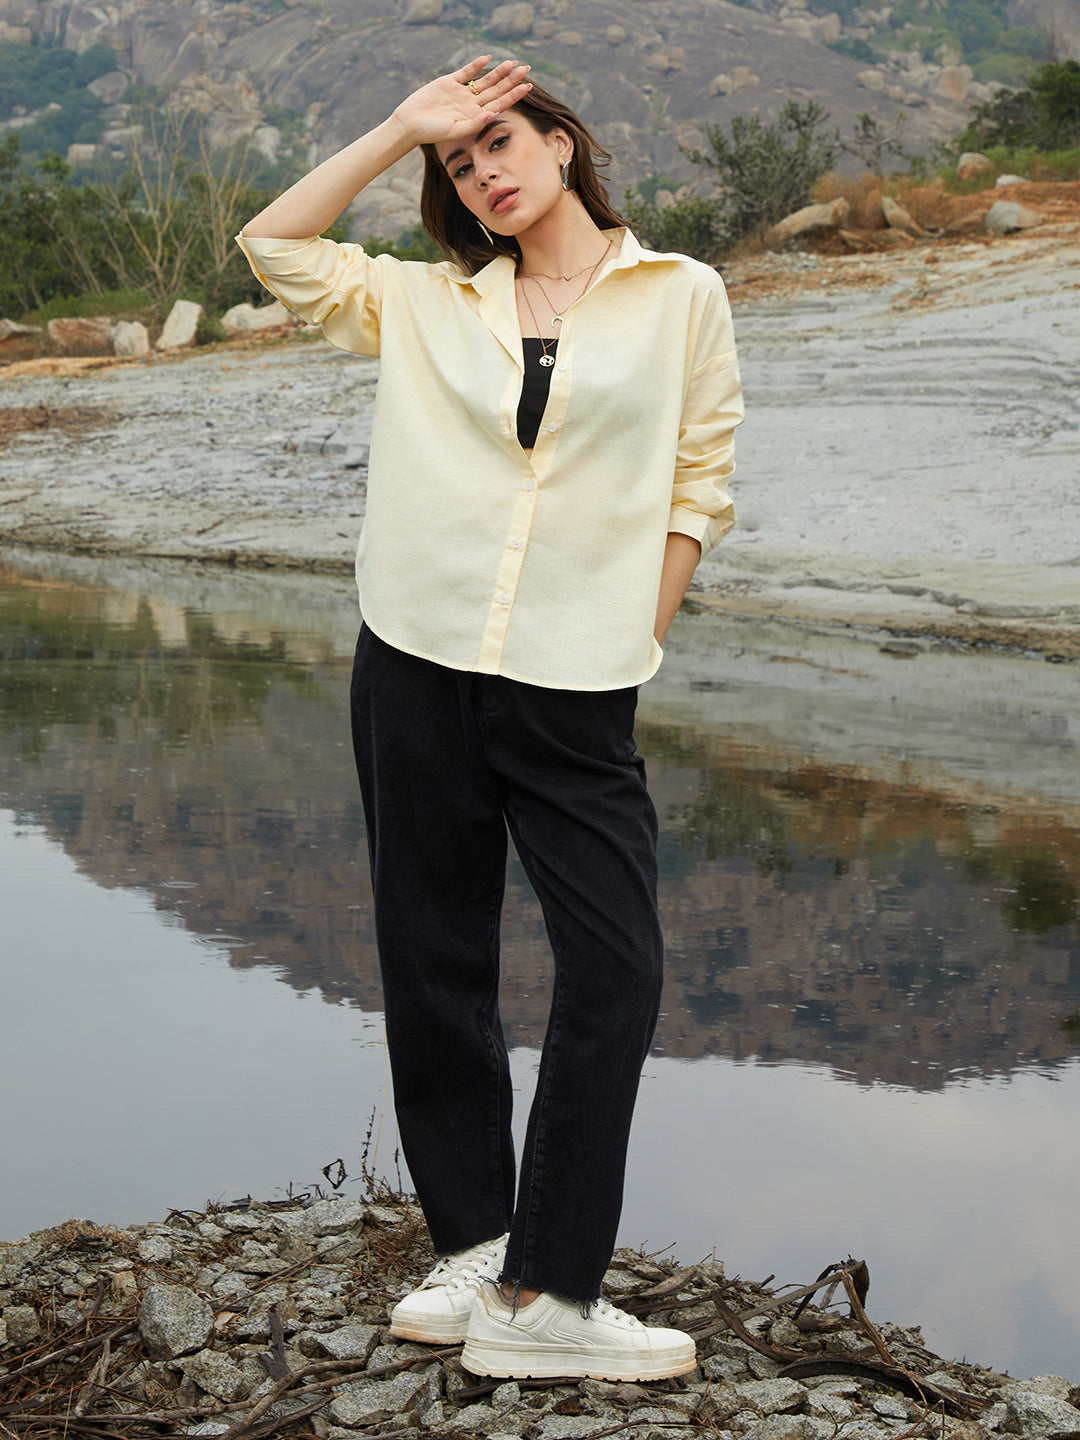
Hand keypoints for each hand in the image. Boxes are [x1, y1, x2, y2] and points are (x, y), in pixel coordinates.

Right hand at [392, 56, 532, 147]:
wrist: (410, 123)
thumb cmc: (432, 132)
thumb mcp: (455, 130)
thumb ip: (475, 123)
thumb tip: (493, 113)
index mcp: (475, 116)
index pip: (500, 104)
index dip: (514, 95)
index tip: (528, 86)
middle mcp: (471, 104)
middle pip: (496, 90)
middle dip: (511, 80)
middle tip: (526, 69)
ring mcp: (461, 93)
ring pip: (484, 80)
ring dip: (498, 72)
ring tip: (512, 63)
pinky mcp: (448, 82)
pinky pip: (466, 72)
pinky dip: (476, 65)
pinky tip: (487, 59)